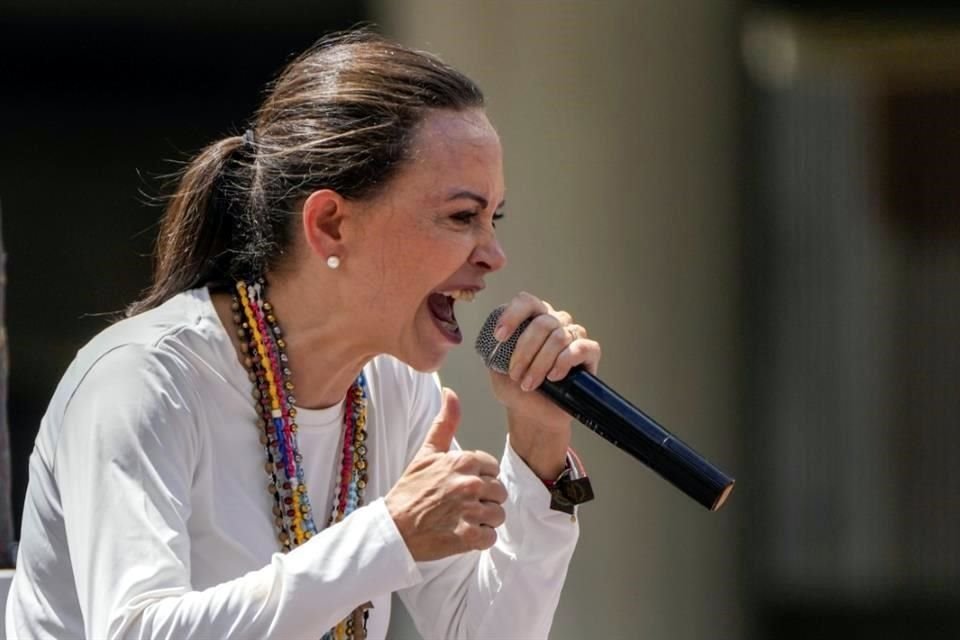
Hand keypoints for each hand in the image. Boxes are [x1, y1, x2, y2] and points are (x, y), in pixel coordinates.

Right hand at [385, 388, 507, 561]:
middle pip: (498, 492)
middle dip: (484, 500)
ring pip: (498, 515)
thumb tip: (451, 392)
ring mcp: (469, 511)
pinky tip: (462, 534)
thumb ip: (445, 422)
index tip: (461, 487)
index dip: (479, 479)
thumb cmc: (409, 490)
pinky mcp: (467, 537)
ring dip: (483, 521)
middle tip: (460, 506)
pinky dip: (479, 539)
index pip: (492, 468)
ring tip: (461, 520)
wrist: (392, 528)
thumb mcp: (427, 452)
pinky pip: (490, 537)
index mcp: (463, 461)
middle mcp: (469, 483)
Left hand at [489, 292, 601, 432]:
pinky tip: (554, 377)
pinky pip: (580, 348)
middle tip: (515, 375)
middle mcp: (555, 321)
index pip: (526, 302)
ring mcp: (574, 335)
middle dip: (525, 351)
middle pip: (542, 323)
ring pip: (559, 337)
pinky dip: (564, 363)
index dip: (512, 315)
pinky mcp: (590, 352)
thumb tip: (489, 339)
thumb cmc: (516, 388)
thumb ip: (492, 350)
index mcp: (533, 318)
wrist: (535, 414)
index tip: (499, 337)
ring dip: (540, 363)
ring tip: (529, 383)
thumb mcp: (496, 368)